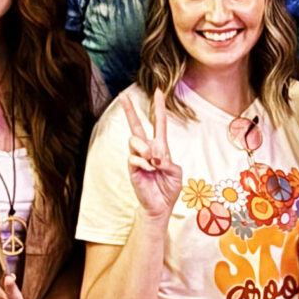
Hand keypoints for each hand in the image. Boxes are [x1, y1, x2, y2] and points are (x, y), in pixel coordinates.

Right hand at [123, 94, 184, 220]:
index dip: (158, 107)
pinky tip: (149, 170)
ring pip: (135, 140)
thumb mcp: (176, 172)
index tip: (158, 91)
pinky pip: (134, 158)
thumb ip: (168, 160)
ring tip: (153, 162)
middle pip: (135, 126)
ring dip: (146, 149)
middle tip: (122, 95)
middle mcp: (147, 149)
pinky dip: (143, 163)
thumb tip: (154, 154)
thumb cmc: (169, 188)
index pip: (158, 123)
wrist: (160, 206)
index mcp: (160, 147)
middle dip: (129, 110)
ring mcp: (138, 158)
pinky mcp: (131, 168)